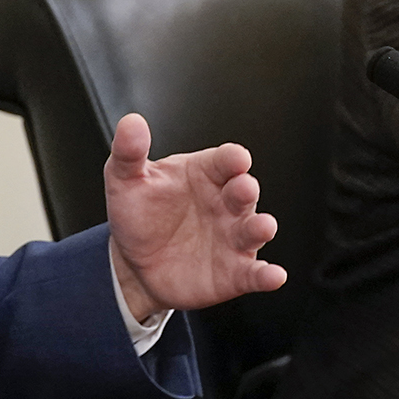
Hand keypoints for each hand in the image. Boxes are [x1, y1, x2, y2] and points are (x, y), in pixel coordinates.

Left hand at [105, 112, 284, 319]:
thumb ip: (129, 152)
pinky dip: (266, 275)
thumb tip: (131, 123)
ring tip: (263, 227)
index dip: (233, 159)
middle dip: (246, 189)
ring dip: (261, 227)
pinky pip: (253, 272)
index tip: (236, 159)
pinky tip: (273, 276)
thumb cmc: (139, 215)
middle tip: (243, 188)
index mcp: (205, 174)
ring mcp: (232, 237)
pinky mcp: (234, 271)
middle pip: (244, 191)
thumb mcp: (126, 181)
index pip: (225, 160)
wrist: (133, 264)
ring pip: (254, 229)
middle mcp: (225, 203)